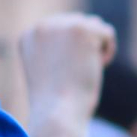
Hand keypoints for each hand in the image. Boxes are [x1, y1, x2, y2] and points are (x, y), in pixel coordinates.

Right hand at [19, 14, 116, 136]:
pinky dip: (108, 50)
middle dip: (84, 47)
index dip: (70, 52)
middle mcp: (41, 26)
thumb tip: (91, 25)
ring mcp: (60, 25)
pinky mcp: (80, 29)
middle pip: (77, 23)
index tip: (64, 73)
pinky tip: (98, 66)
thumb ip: (61, 48)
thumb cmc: (57, 101)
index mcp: (29, 36)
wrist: (57, 113)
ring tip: (88, 68)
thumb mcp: (51, 70)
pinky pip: (106, 32)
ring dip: (96, 46)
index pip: (60, 30)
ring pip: (93, 25)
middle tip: (77, 73)